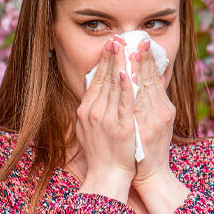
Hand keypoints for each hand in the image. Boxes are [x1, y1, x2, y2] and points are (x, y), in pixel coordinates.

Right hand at [75, 36, 136, 202]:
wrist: (108, 176)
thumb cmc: (101, 153)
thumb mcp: (86, 129)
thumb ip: (90, 109)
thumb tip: (93, 89)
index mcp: (85, 111)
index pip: (95, 80)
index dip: (103, 61)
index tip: (109, 46)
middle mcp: (94, 112)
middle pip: (104, 79)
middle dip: (111, 57)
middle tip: (116, 38)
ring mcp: (108, 119)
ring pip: (115, 86)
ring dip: (120, 64)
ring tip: (125, 47)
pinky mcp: (122, 127)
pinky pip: (124, 102)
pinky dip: (125, 86)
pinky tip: (127, 72)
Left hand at [129, 39, 175, 188]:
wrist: (148, 174)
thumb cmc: (149, 148)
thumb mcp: (159, 121)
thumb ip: (156, 99)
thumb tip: (152, 76)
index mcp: (163, 108)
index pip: (154, 78)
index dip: (149, 59)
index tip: (143, 41)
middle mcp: (158, 111)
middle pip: (148, 78)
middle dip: (141, 57)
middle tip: (135, 36)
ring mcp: (146, 120)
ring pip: (139, 87)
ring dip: (133, 65)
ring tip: (127, 46)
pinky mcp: (133, 128)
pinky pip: (130, 103)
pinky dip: (128, 87)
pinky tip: (125, 72)